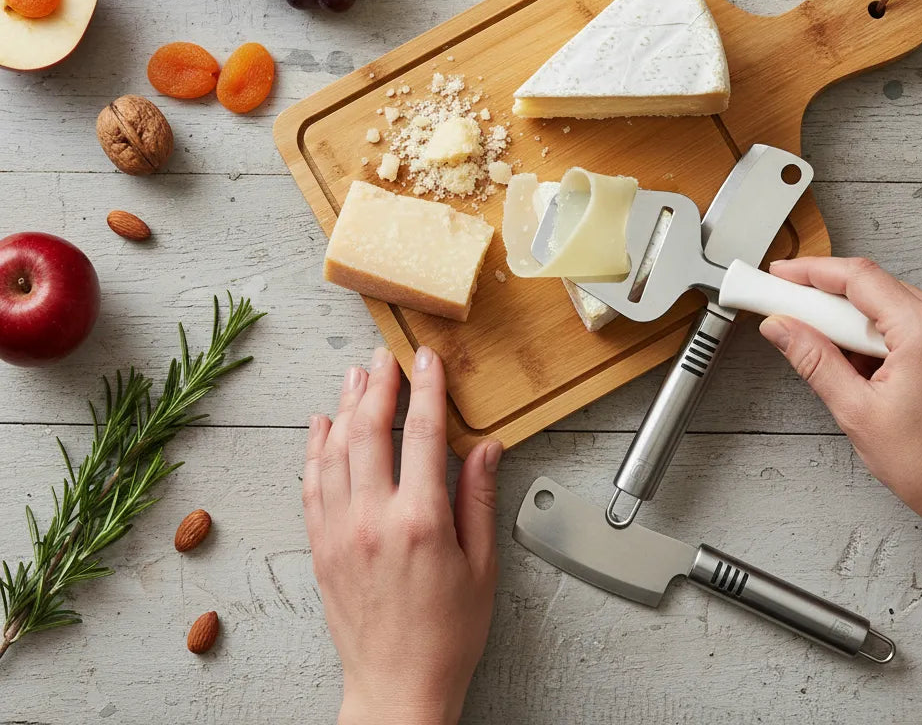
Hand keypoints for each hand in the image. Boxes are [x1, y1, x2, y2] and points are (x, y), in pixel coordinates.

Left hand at [303, 346, 502, 724]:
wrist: (397, 688)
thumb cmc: (447, 634)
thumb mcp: (481, 565)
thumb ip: (478, 498)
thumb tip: (486, 446)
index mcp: (420, 521)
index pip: (421, 433)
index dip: (426, 388)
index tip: (427, 359)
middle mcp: (373, 519)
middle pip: (369, 430)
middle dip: (379, 384)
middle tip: (386, 356)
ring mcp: (340, 531)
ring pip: (335, 451)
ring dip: (345, 406)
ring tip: (356, 375)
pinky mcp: (321, 547)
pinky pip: (312, 484)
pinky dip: (315, 449)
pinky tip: (322, 425)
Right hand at [759, 257, 921, 538]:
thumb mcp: (856, 411)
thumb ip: (813, 359)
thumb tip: (781, 327)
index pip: (859, 278)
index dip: (811, 271)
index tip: (780, 275)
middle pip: (872, 286)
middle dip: (825, 299)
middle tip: (787, 312)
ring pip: (888, 302)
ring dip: (850, 319)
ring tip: (826, 350)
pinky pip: (907, 319)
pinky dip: (875, 331)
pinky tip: (858, 361)